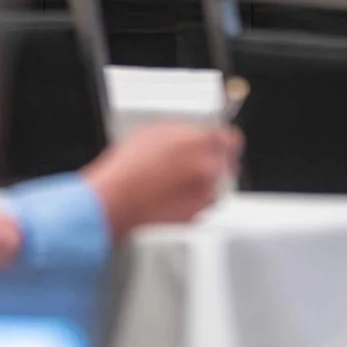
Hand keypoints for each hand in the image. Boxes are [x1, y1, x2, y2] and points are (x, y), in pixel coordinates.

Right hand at [81, 122, 242, 237]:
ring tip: (178, 179)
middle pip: (226, 163)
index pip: (231, 139)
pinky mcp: (196, 214)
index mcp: (203, 144)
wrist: (116, 200)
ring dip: (204, 181)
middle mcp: (210, 169)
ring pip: (216, 185)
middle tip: (192, 161)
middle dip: (212, 160)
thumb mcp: (156, 132)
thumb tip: (192, 135)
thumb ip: (184, 132)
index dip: (221, 141)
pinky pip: (203, 203)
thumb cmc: (128, 168)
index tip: (216, 143)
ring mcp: (205, 194)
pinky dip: (194, 199)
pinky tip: (173, 194)